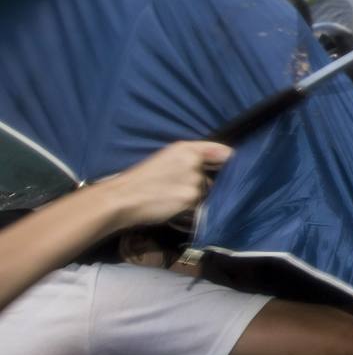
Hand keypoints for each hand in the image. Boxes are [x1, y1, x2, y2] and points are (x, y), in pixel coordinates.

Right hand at [96, 141, 232, 227]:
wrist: (122, 198)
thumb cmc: (142, 178)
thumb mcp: (168, 157)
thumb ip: (195, 156)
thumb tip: (226, 157)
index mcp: (186, 148)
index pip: (221, 152)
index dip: (227, 160)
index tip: (228, 166)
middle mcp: (194, 161)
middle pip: (212, 175)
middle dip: (203, 181)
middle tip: (178, 186)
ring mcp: (194, 181)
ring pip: (205, 190)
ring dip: (195, 195)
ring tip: (172, 196)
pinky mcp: (191, 198)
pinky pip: (198, 204)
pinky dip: (190, 206)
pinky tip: (173, 205)